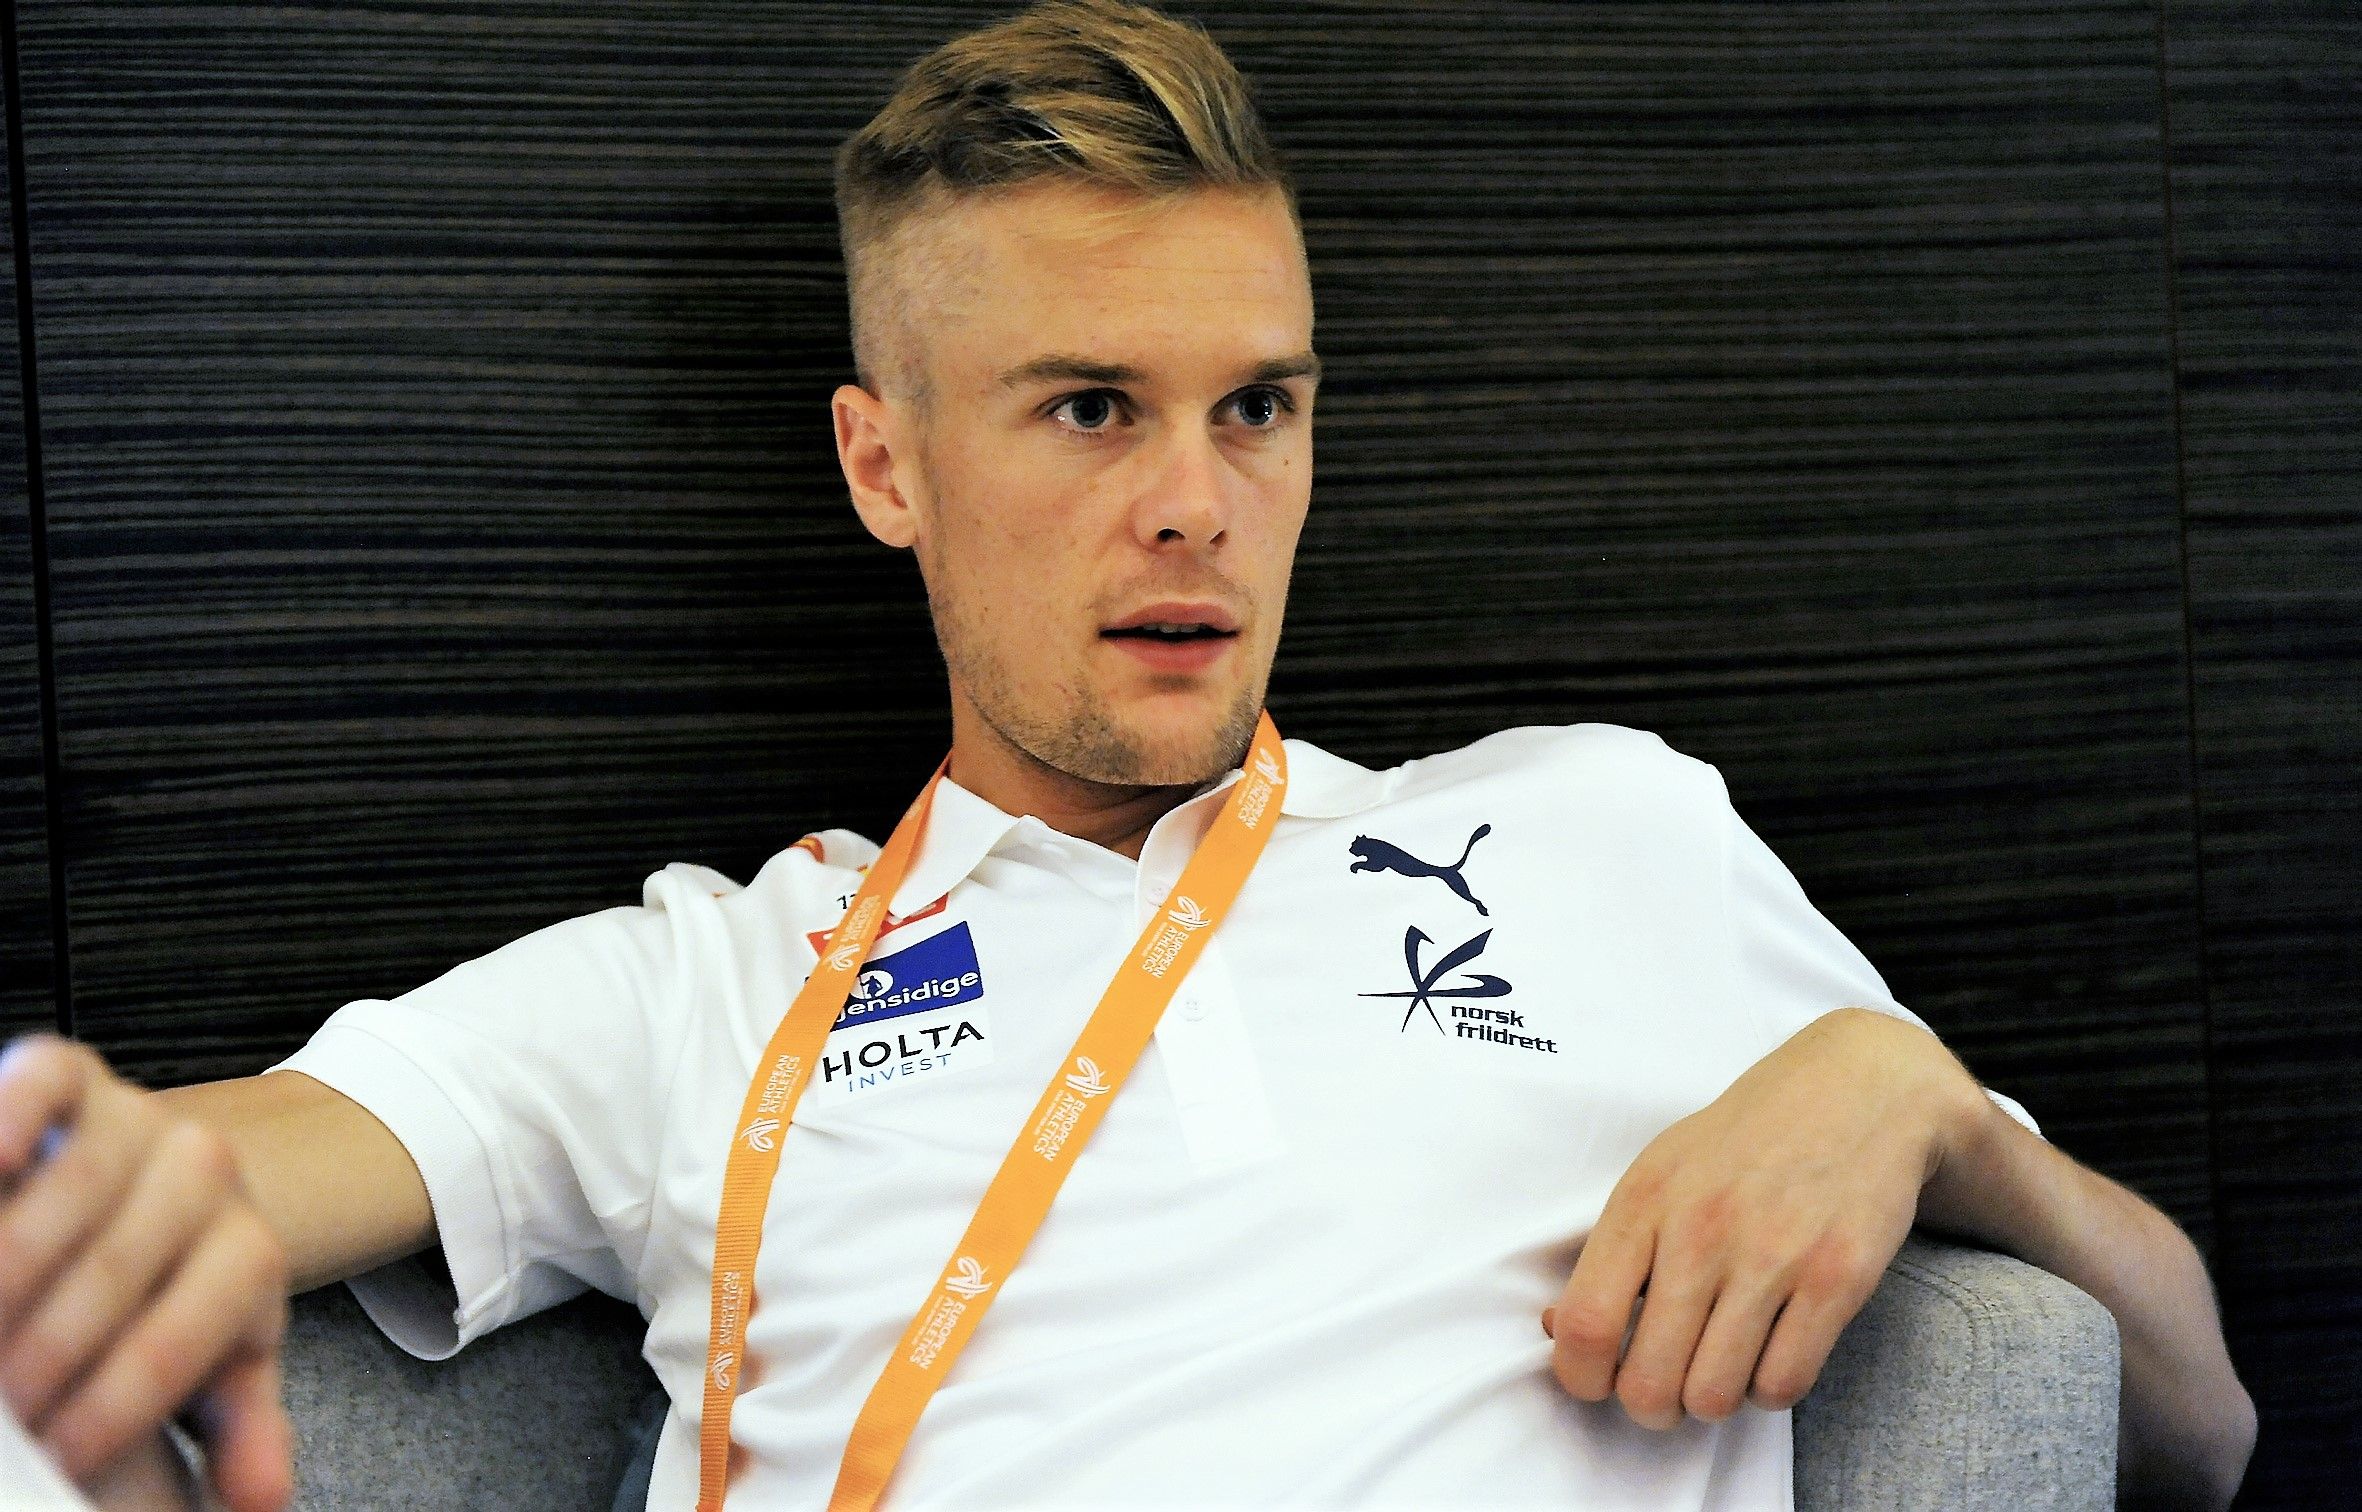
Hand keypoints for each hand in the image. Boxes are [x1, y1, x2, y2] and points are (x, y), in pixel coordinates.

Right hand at [0, 1035, 293, 1510]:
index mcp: (248, 1249)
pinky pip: (51, 1075)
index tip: (67, 1449)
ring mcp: (135, 1117)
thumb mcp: (203, 1374)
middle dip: (59, 1343)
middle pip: (135, 1254)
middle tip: (8, 1399)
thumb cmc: (150, 1308)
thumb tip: (259, 1498)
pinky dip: (15, 1113)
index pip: (207, 1316)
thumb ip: (236, 1427)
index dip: (130, 1393)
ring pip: (88, 1175)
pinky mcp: (71, 1076)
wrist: (127, 1204)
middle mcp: (205, 1172)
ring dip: (19, 1257)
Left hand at [1541, 1007, 1989, 1428]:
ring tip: (1718, 1369)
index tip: (1596, 1382)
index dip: (1580, 1377)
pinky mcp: (1837, 1280)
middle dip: (1650, 1406)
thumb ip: (1611, 1250)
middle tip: (1665, 1390)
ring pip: (1714, 1395)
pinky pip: (1783, 1385)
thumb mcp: (1661, 1170)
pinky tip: (1768, 1354)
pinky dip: (1768, 1391)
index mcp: (1646, 1201)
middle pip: (1647, 1379)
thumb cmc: (1746, 1139)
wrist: (1858, 1089)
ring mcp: (1773, 1257)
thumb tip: (1555, 1328)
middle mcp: (1702, 1230)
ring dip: (1711, 1402)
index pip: (1585, 1322)